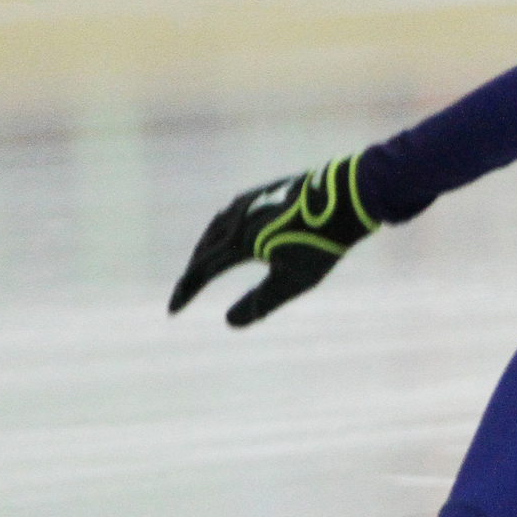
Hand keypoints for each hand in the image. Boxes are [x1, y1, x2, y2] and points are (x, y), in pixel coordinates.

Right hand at [168, 153, 377, 325]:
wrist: (344, 198)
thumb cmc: (321, 243)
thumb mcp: (293, 281)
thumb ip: (260, 302)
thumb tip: (230, 323)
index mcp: (239, 242)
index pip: (202, 271)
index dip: (187, 292)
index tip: (173, 312)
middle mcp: (235, 219)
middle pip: (204, 249)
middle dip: (193, 273)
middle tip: (185, 292)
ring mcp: (247, 202)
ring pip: (215, 230)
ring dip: (204, 250)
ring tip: (201, 266)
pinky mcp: (261, 193)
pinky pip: (228, 216)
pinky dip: (219, 232)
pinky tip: (228, 236)